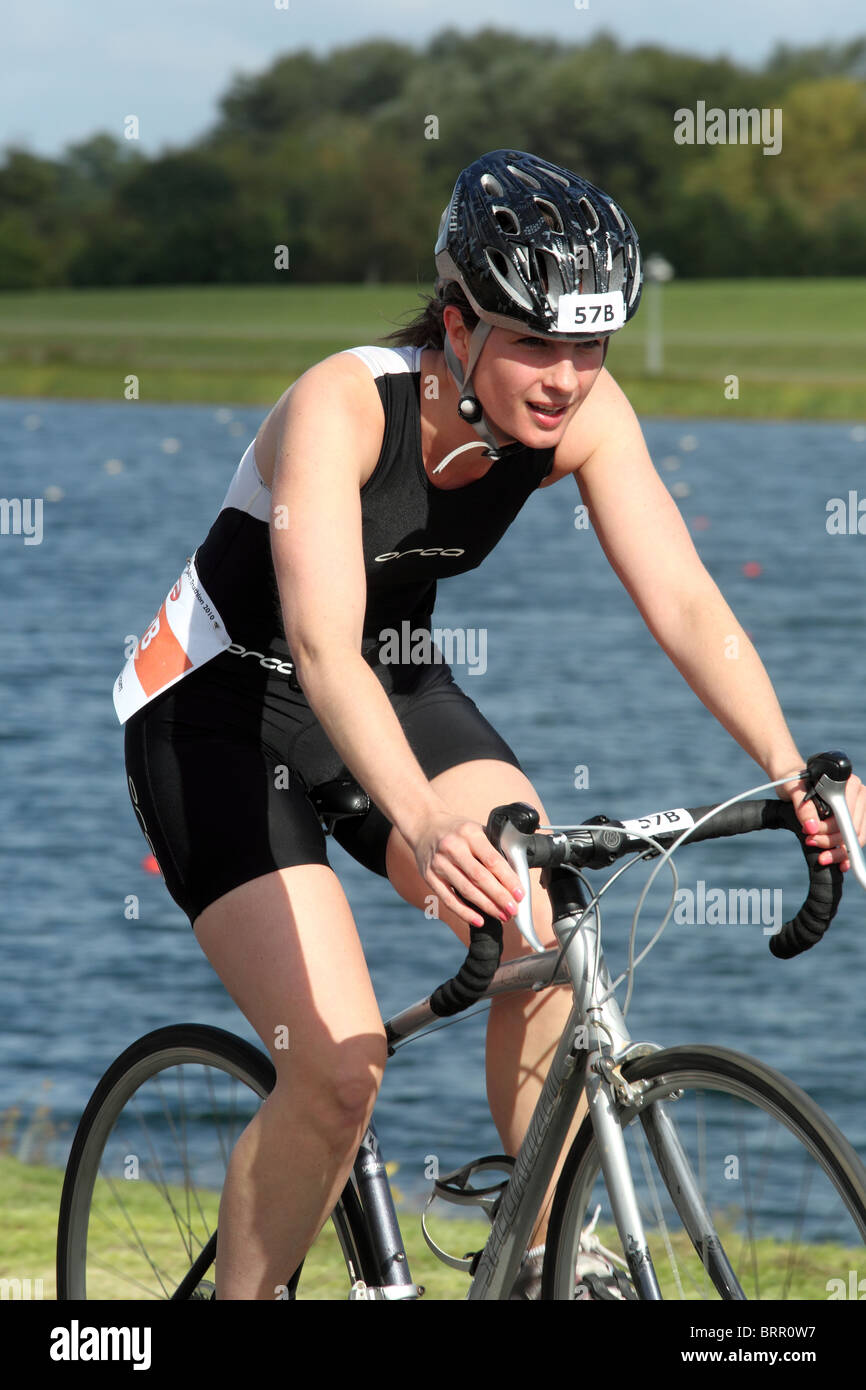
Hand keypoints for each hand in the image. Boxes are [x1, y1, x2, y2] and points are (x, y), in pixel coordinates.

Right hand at [412, 808, 524, 928]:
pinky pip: (448, 899)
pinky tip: (479, 920)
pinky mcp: (429, 877)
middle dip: (500, 897)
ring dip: (486, 906)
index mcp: (469, 834)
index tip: (520, 893)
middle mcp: (453, 848)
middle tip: (513, 910)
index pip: (492, 860)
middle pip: (480, 878)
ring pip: (466, 890)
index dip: (508, 879)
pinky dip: (464, 912)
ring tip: (502, 915)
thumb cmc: (456, 830)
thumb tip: (515, 875)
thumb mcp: (476, 829)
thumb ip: (493, 848)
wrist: (423, 826)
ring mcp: (439, 863)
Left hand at [776, 765, 865, 872]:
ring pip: (855, 838)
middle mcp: (859, 794)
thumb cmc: (795, 782)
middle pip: (852, 828)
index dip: (829, 829)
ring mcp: (860, 808)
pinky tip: (841, 864)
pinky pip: (856, 841)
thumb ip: (803, 807)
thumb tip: (812, 828)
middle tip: (810, 841)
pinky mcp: (857, 820)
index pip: (845, 814)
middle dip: (831, 841)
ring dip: (838, 851)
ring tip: (821, 855)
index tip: (811, 836)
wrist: (794, 783)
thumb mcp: (794, 790)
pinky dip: (846, 854)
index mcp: (847, 782)